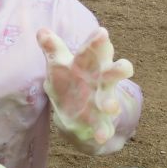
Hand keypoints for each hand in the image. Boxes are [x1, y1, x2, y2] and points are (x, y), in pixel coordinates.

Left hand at [37, 27, 133, 145]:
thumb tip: (41, 31)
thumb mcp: (59, 64)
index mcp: (89, 63)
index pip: (95, 49)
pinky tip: (101, 137)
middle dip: (118, 70)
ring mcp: (103, 101)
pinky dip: (103, 131)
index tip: (101, 32)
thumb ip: (53, 49)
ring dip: (111, 103)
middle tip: (125, 68)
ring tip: (110, 107)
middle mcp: (101, 80)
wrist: (76, 112)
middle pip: (112, 72)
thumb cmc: (70, 79)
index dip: (98, 41)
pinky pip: (104, 127)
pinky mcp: (101, 121)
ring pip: (111, 100)